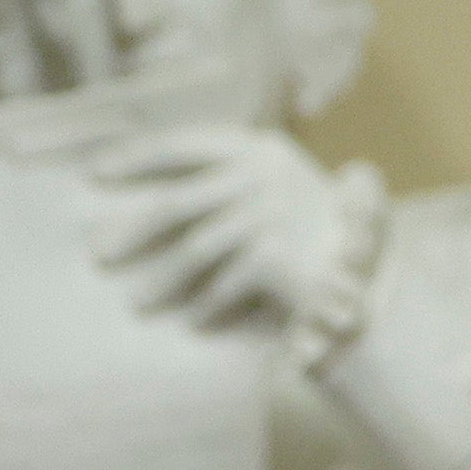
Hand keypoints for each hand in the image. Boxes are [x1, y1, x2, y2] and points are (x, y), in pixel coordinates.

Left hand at [85, 126, 359, 337]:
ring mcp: (267, 212)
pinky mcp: (272, 255)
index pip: (183, 146)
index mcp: (258, 147)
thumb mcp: (277, 189)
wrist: (374, 273)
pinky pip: (223, 285)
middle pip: (178, 203)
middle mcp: (261, 173)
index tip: (96, 173)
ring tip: (137, 302)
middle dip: (133, 230)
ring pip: (194, 250)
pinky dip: (206, 306)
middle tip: (98, 253)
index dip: (137, 158)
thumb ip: (227, 182)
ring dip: (162, 280)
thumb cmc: (318, 233)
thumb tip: (149, 196)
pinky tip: (191, 322)